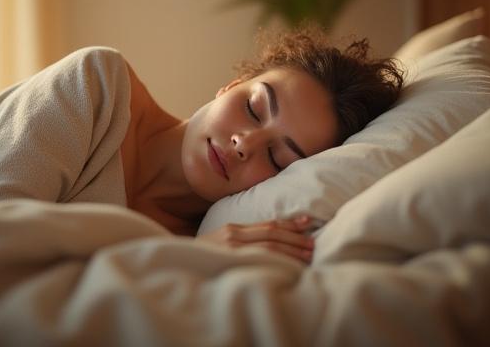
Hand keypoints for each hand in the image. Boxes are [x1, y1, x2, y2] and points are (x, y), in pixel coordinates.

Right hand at [197, 215, 314, 262]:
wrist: (176, 262)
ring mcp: (231, 250)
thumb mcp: (220, 242)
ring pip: (268, 248)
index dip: (289, 223)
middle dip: (295, 239)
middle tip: (313, 244)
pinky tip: (288, 267)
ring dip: (291, 252)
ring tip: (308, 257)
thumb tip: (268, 240)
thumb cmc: (201, 255)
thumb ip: (241, 238)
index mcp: (233, 229)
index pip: (268, 224)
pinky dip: (275, 263)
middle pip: (271, 234)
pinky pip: (257, 261)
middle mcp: (233, 236)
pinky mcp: (228, 262)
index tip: (307, 222)